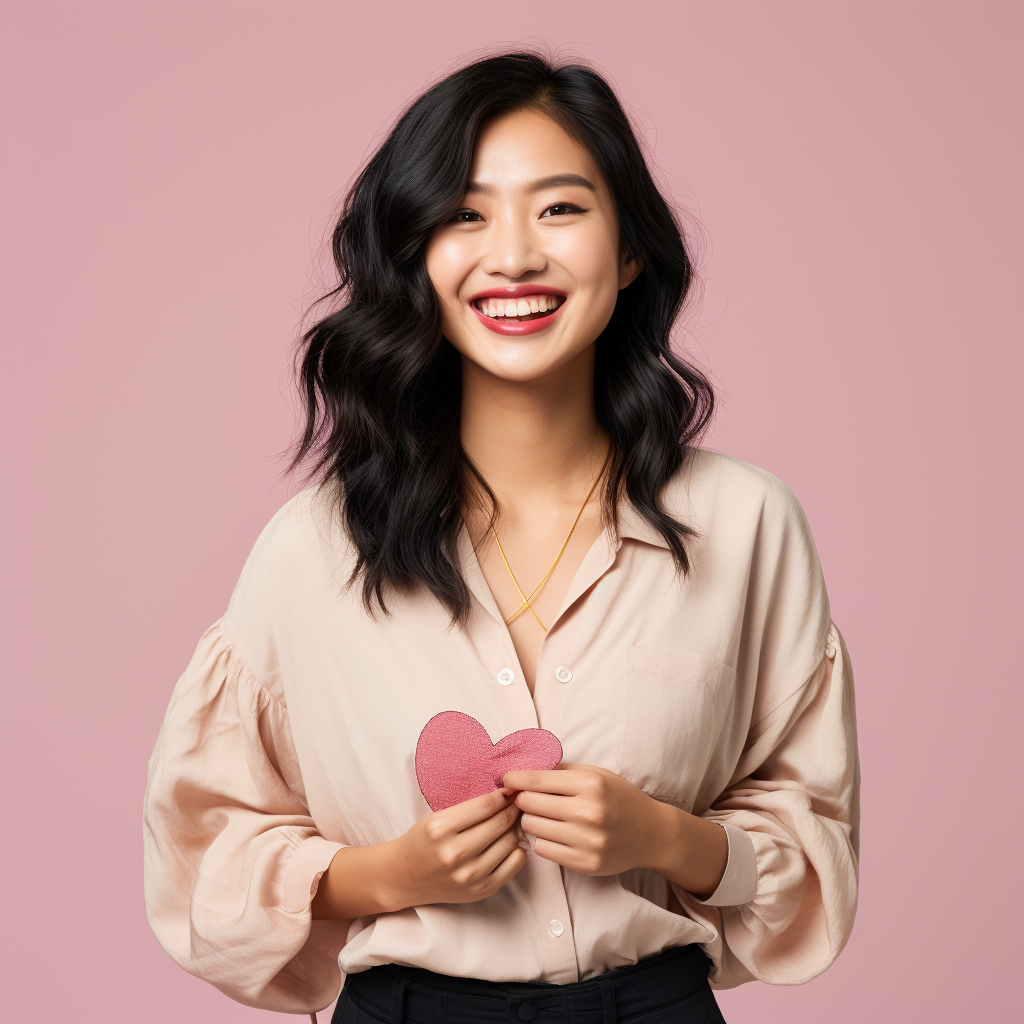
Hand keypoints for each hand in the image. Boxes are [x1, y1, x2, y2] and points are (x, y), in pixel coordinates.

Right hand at [385, 787, 527, 907]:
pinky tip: (510, 842)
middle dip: (514, 809)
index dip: (504, 795)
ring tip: (515, 820)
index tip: (512, 790)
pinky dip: (518, 849)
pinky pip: (515, 864)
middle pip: (500, 823)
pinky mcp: (480, 891)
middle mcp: (454, 854)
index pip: (485, 806)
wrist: (406, 877)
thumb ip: (470, 808)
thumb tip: (509, 795)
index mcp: (439, 829)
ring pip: (510, 842)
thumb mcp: (437, 817)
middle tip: (519, 802)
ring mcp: (468, 876)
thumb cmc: (423, 841)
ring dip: (517, 827)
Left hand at [503, 763, 671, 876]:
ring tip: (544, 815)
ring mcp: (587, 841)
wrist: (651, 833)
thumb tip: (523, 771)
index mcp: (590, 784)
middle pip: (529, 803)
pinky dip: (544, 840)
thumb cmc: (619, 797)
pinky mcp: (586, 863)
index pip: (536, 780)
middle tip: (526, 798)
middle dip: (522, 799)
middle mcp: (588, 812)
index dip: (515, 779)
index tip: (506, 779)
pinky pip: (543, 849)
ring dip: (532, 820)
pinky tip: (555, 833)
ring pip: (532, 827)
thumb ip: (561, 771)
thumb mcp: (596, 774)